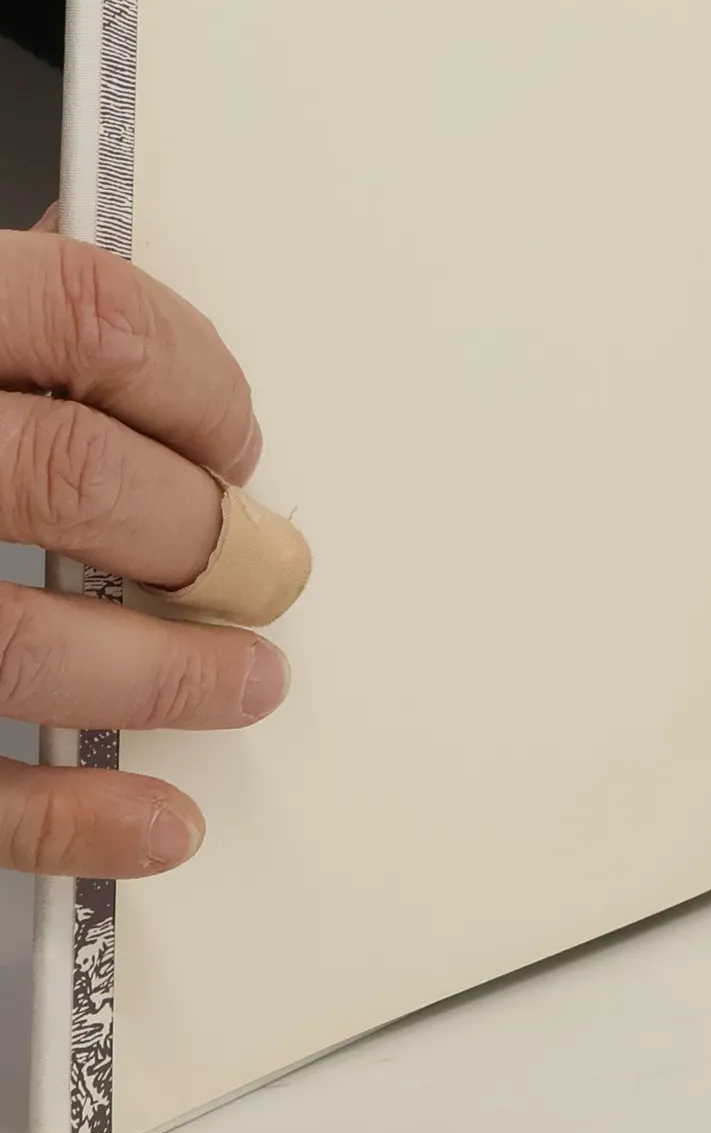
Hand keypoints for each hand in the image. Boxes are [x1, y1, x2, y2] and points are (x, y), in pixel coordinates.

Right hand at [0, 207, 286, 876]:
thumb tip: (116, 329)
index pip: (80, 310)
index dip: (192, 376)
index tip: (234, 437)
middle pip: (72, 476)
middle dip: (201, 536)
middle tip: (263, 567)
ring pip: (22, 640)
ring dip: (168, 674)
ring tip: (242, 681)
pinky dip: (62, 816)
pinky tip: (147, 822)